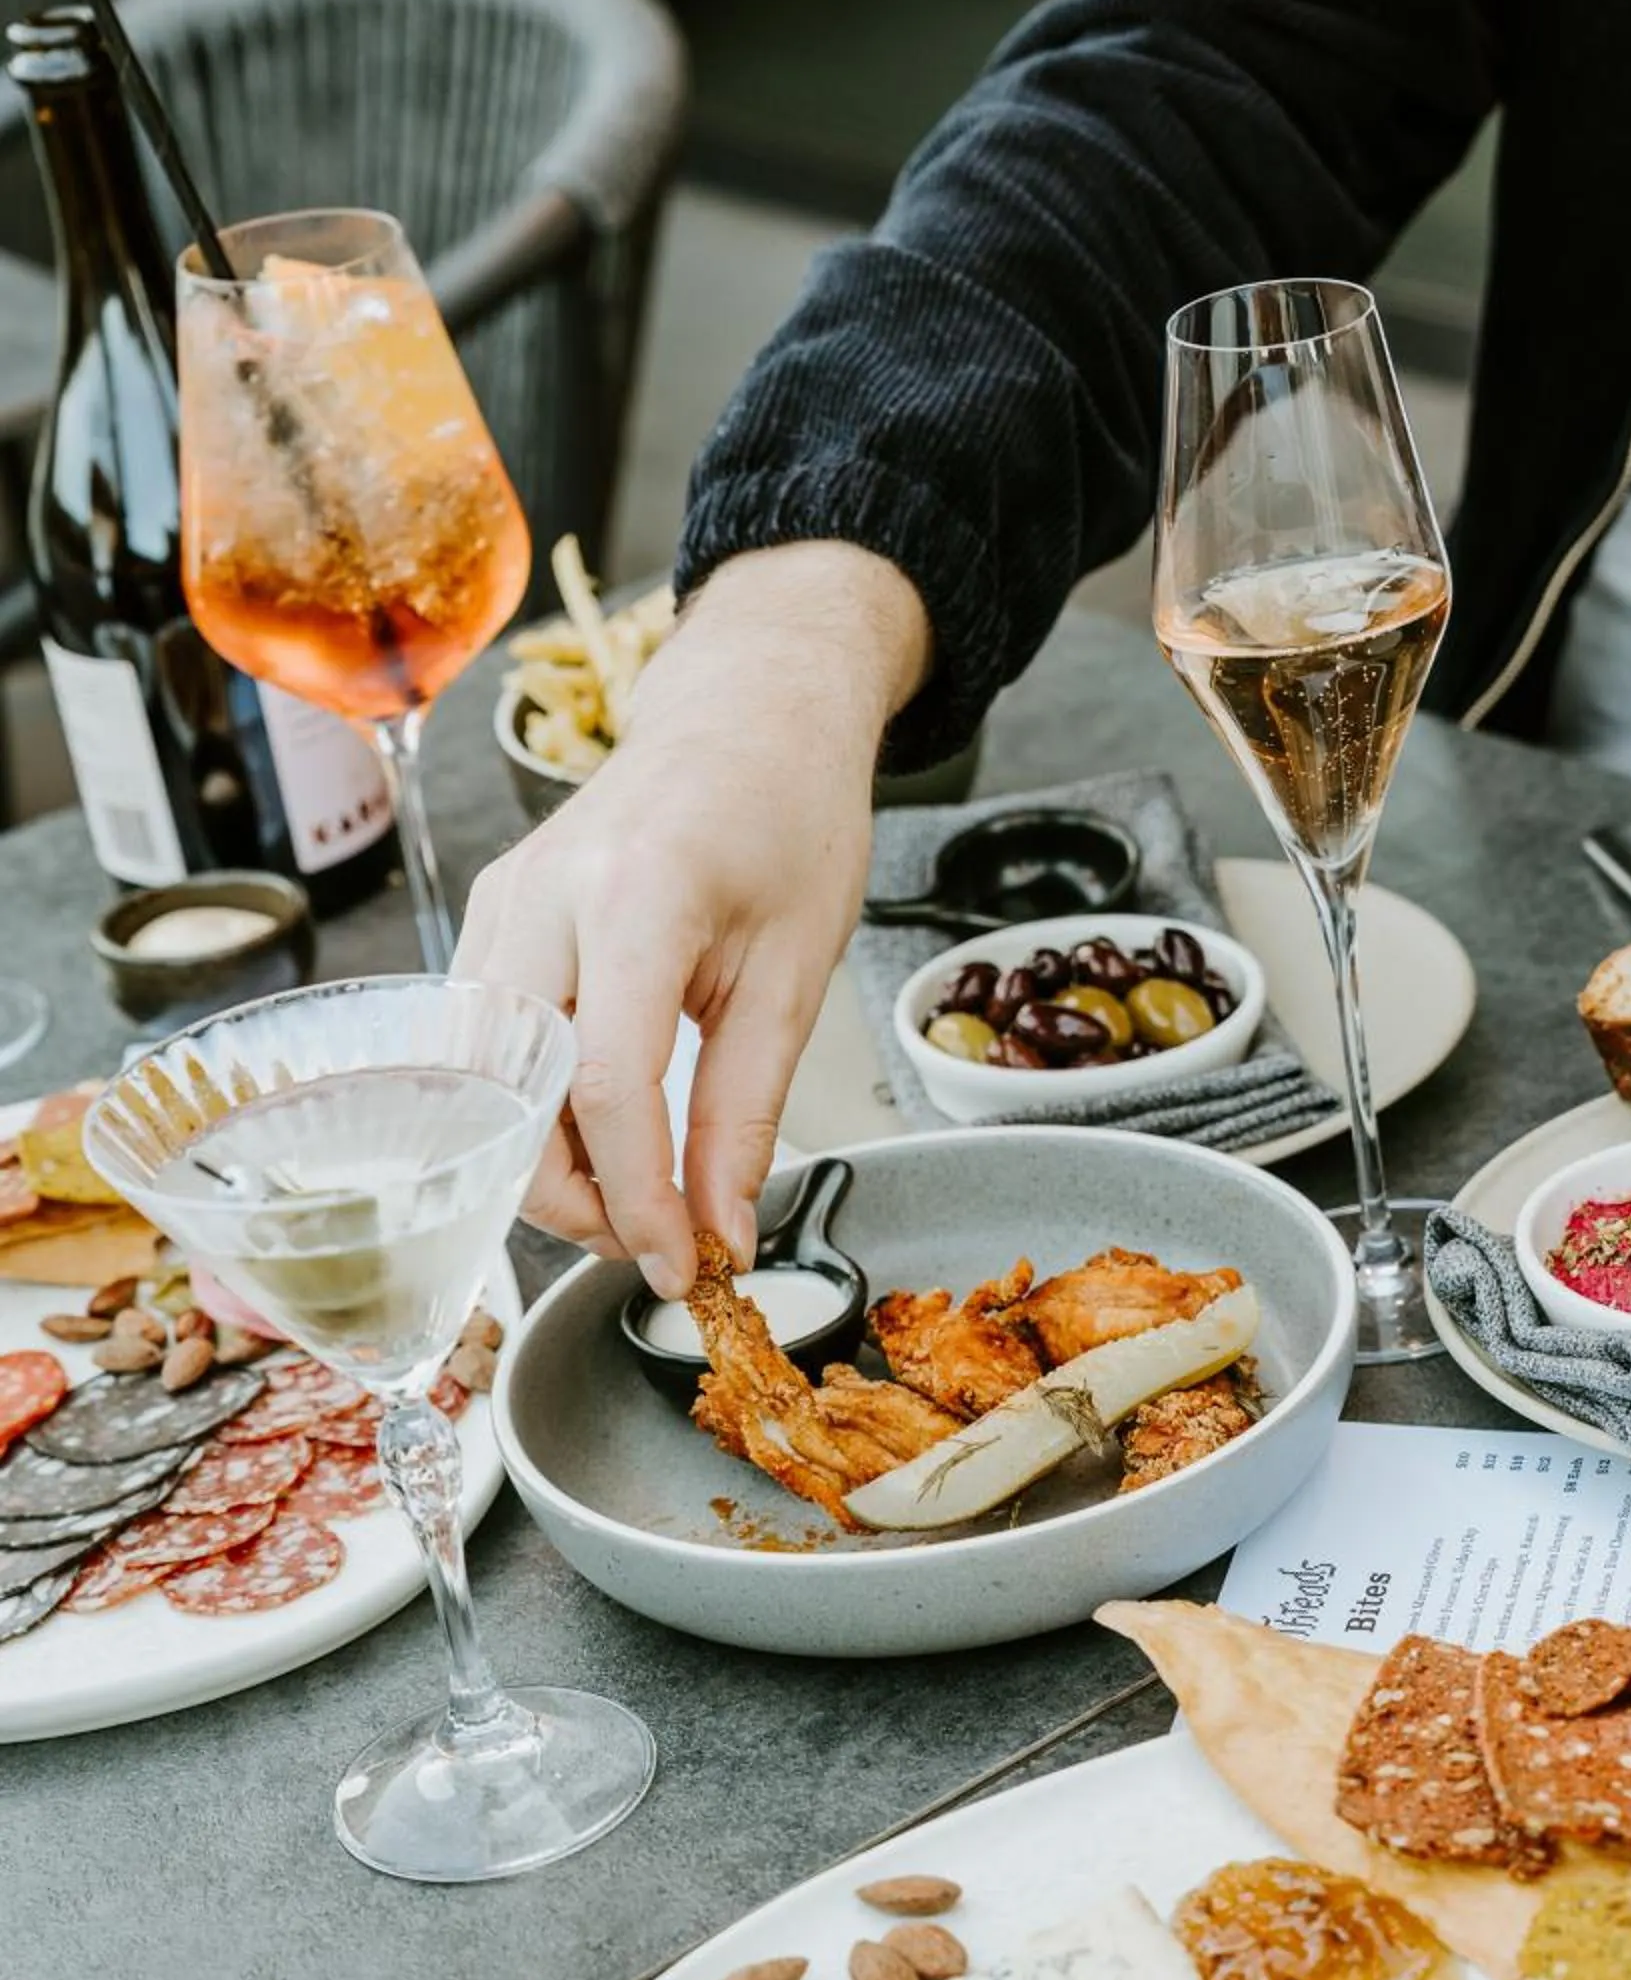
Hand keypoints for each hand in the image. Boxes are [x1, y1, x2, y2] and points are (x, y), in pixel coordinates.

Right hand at [456, 542, 931, 1293]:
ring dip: (544, 1162)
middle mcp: (542, 895)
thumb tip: (718, 1228)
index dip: (638, 1200)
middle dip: (571, 1198)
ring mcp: (500, 902)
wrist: (747, 714)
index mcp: (637, 894)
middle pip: (514, 1097)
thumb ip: (748, 1110)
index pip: (610, 1087)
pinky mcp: (489, 918)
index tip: (677, 1265)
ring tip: (632, 1197)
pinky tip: (598, 1137)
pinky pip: (486, 1047)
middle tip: (650, 1244)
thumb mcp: (797, 971)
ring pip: (483, 1083)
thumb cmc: (788, 815)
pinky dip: (532, 1111)